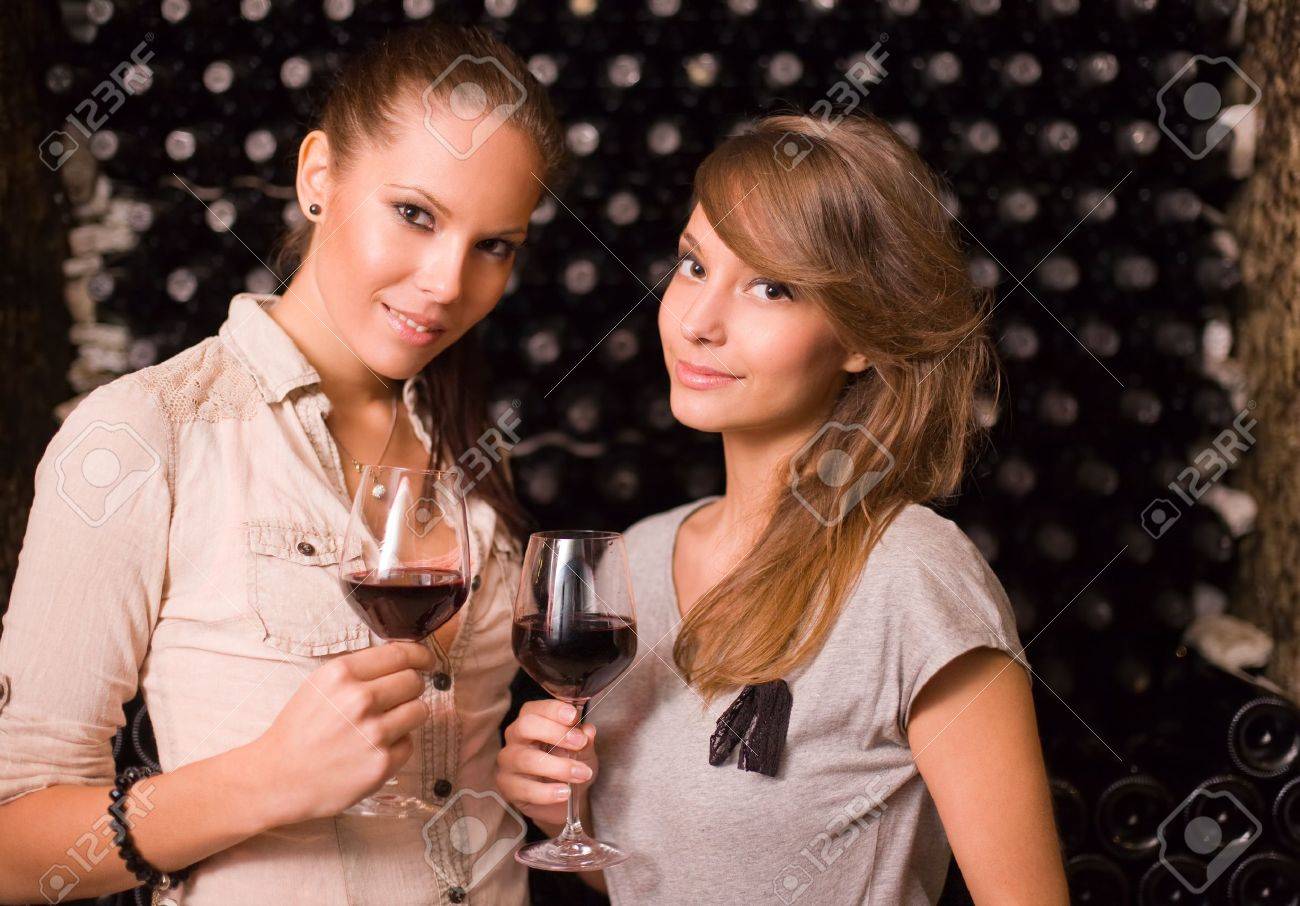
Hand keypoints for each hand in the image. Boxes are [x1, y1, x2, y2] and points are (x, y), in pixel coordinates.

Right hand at [248, 641, 435, 824]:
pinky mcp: (381, 763)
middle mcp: (359, 699)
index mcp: (341, 674)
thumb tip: (403, 657)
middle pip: (414, 682)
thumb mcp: (319, 685)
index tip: (425, 661)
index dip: (419, 656)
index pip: (400, 654)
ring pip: (420, 710)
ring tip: (383, 725)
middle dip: (410, 688)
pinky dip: (397, 746)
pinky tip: (372, 750)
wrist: (276, 778)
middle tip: (395, 700)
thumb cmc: (299, 731)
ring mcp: (373, 732)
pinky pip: (409, 744)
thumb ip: (358, 670)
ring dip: (408, 716)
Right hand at [496, 700, 598, 832]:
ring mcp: (508, 763)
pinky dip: (547, 792)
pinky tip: (564, 792)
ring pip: (527, 759)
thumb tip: (588, 731)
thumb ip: (584, 740)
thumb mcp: (581, 750)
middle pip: (525, 726)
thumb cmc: (566, 764)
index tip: (573, 716)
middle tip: (580, 743)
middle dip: (555, 733)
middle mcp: (515, 738)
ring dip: (558, 767)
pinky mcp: (508, 787)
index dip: (553, 710)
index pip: (535, 709)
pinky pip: (525, 789)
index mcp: (530, 721)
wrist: (558, 799)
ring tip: (581, 773)